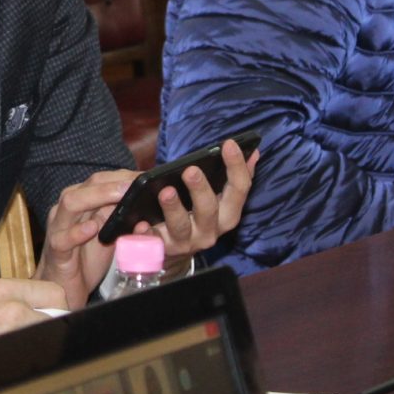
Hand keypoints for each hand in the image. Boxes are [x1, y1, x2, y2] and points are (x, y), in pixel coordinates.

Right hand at [34, 168, 140, 307]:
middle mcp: (65, 210)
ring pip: (71, 204)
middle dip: (112, 183)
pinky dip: (77, 232)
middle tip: (136, 182)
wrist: (61, 287)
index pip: (97, 181)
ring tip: (121, 195)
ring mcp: (57, 229)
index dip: (121, 176)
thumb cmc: (84, 258)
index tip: (145, 177)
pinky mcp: (56, 251)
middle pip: (86, 187)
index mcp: (78, 203)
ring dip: (97, 197)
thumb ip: (117, 216)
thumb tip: (142, 200)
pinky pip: (63, 238)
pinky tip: (93, 228)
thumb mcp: (106, 234)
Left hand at [148, 139, 257, 259]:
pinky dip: (147, 234)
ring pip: (181, 226)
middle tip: (191, 171)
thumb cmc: (194, 212)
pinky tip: (140, 224)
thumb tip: (253, 151)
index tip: (230, 144)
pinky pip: (153, 243)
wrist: (173, 249)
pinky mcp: (162, 249)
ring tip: (166, 191)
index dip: (237, 167)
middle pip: (209, 210)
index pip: (238, 190)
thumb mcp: (215, 195)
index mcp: (226, 213)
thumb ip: (232, 175)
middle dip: (201, 190)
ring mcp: (186, 241)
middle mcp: (210, 230)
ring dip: (174, 208)